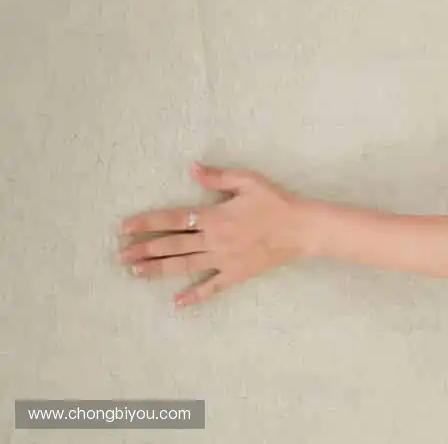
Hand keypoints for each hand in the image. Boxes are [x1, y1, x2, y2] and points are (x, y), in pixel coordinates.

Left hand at [119, 162, 306, 307]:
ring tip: (135, 273)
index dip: (146, 223)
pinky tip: (177, 302)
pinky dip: (194, 296)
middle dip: (143, 250)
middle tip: (121, 255)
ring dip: (157, 270)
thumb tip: (192, 169)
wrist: (302, 229)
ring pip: (184, 266)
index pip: (173, 219)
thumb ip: (218, 176)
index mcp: (215, 216)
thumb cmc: (277, 202)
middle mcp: (214, 240)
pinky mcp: (236, 274)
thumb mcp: (249, 181)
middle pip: (172, 245)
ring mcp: (224, 260)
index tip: (124, 228)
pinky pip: (212, 287)